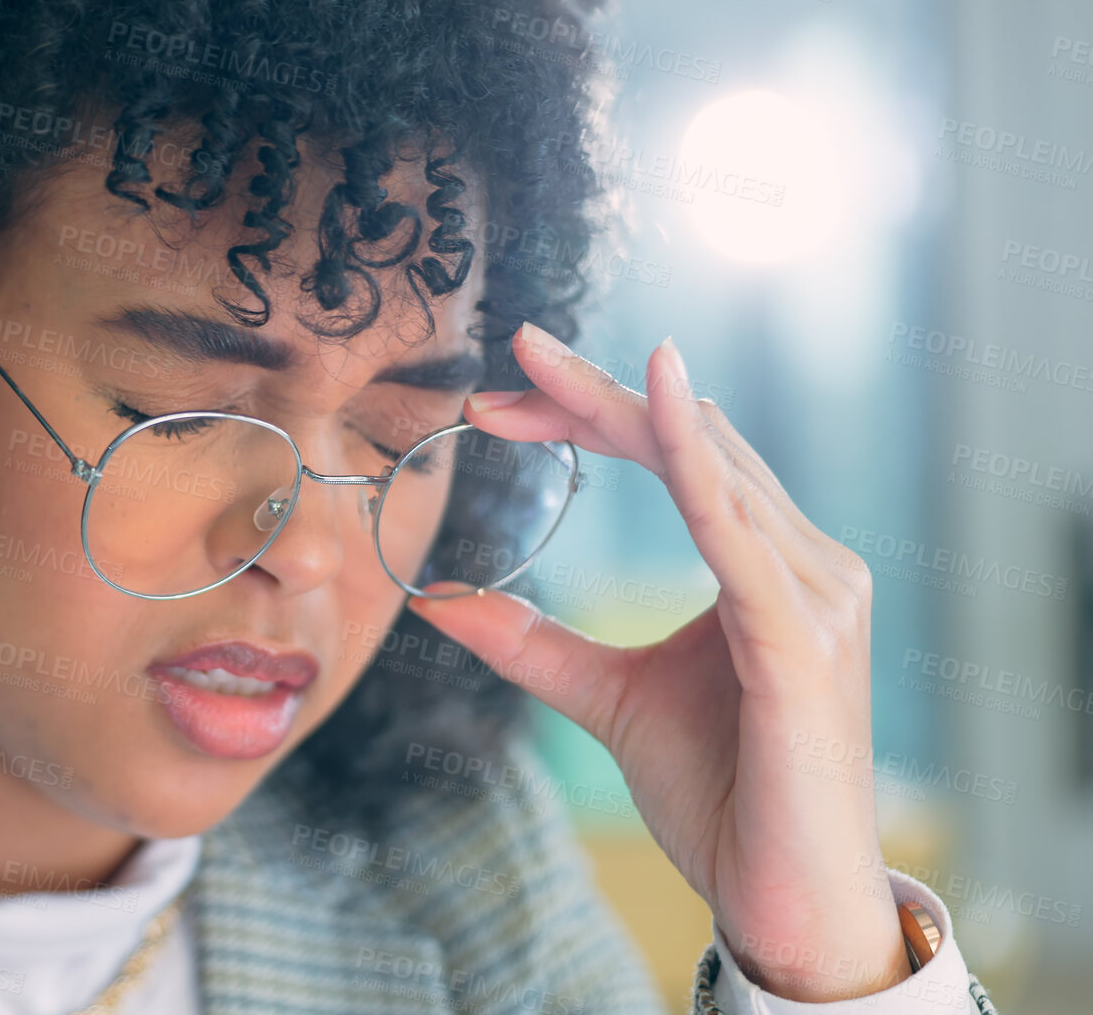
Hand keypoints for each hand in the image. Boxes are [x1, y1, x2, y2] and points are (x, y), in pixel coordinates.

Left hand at [406, 323, 913, 1001]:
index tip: (496, 401)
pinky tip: (655, 405)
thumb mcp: (608, 698)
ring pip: (712, 465)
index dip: (592, 414)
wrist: (786, 900)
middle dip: (590, 394)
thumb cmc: (723, 797)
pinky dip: (694, 463)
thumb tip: (442, 601)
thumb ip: (534, 644)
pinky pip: (738, 533)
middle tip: (503, 357)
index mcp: (770, 567)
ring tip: (538, 366)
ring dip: (620, 408)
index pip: (680, 454)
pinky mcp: (801, 641)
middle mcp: (807, 563)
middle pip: (693, 440)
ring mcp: (814, 596)